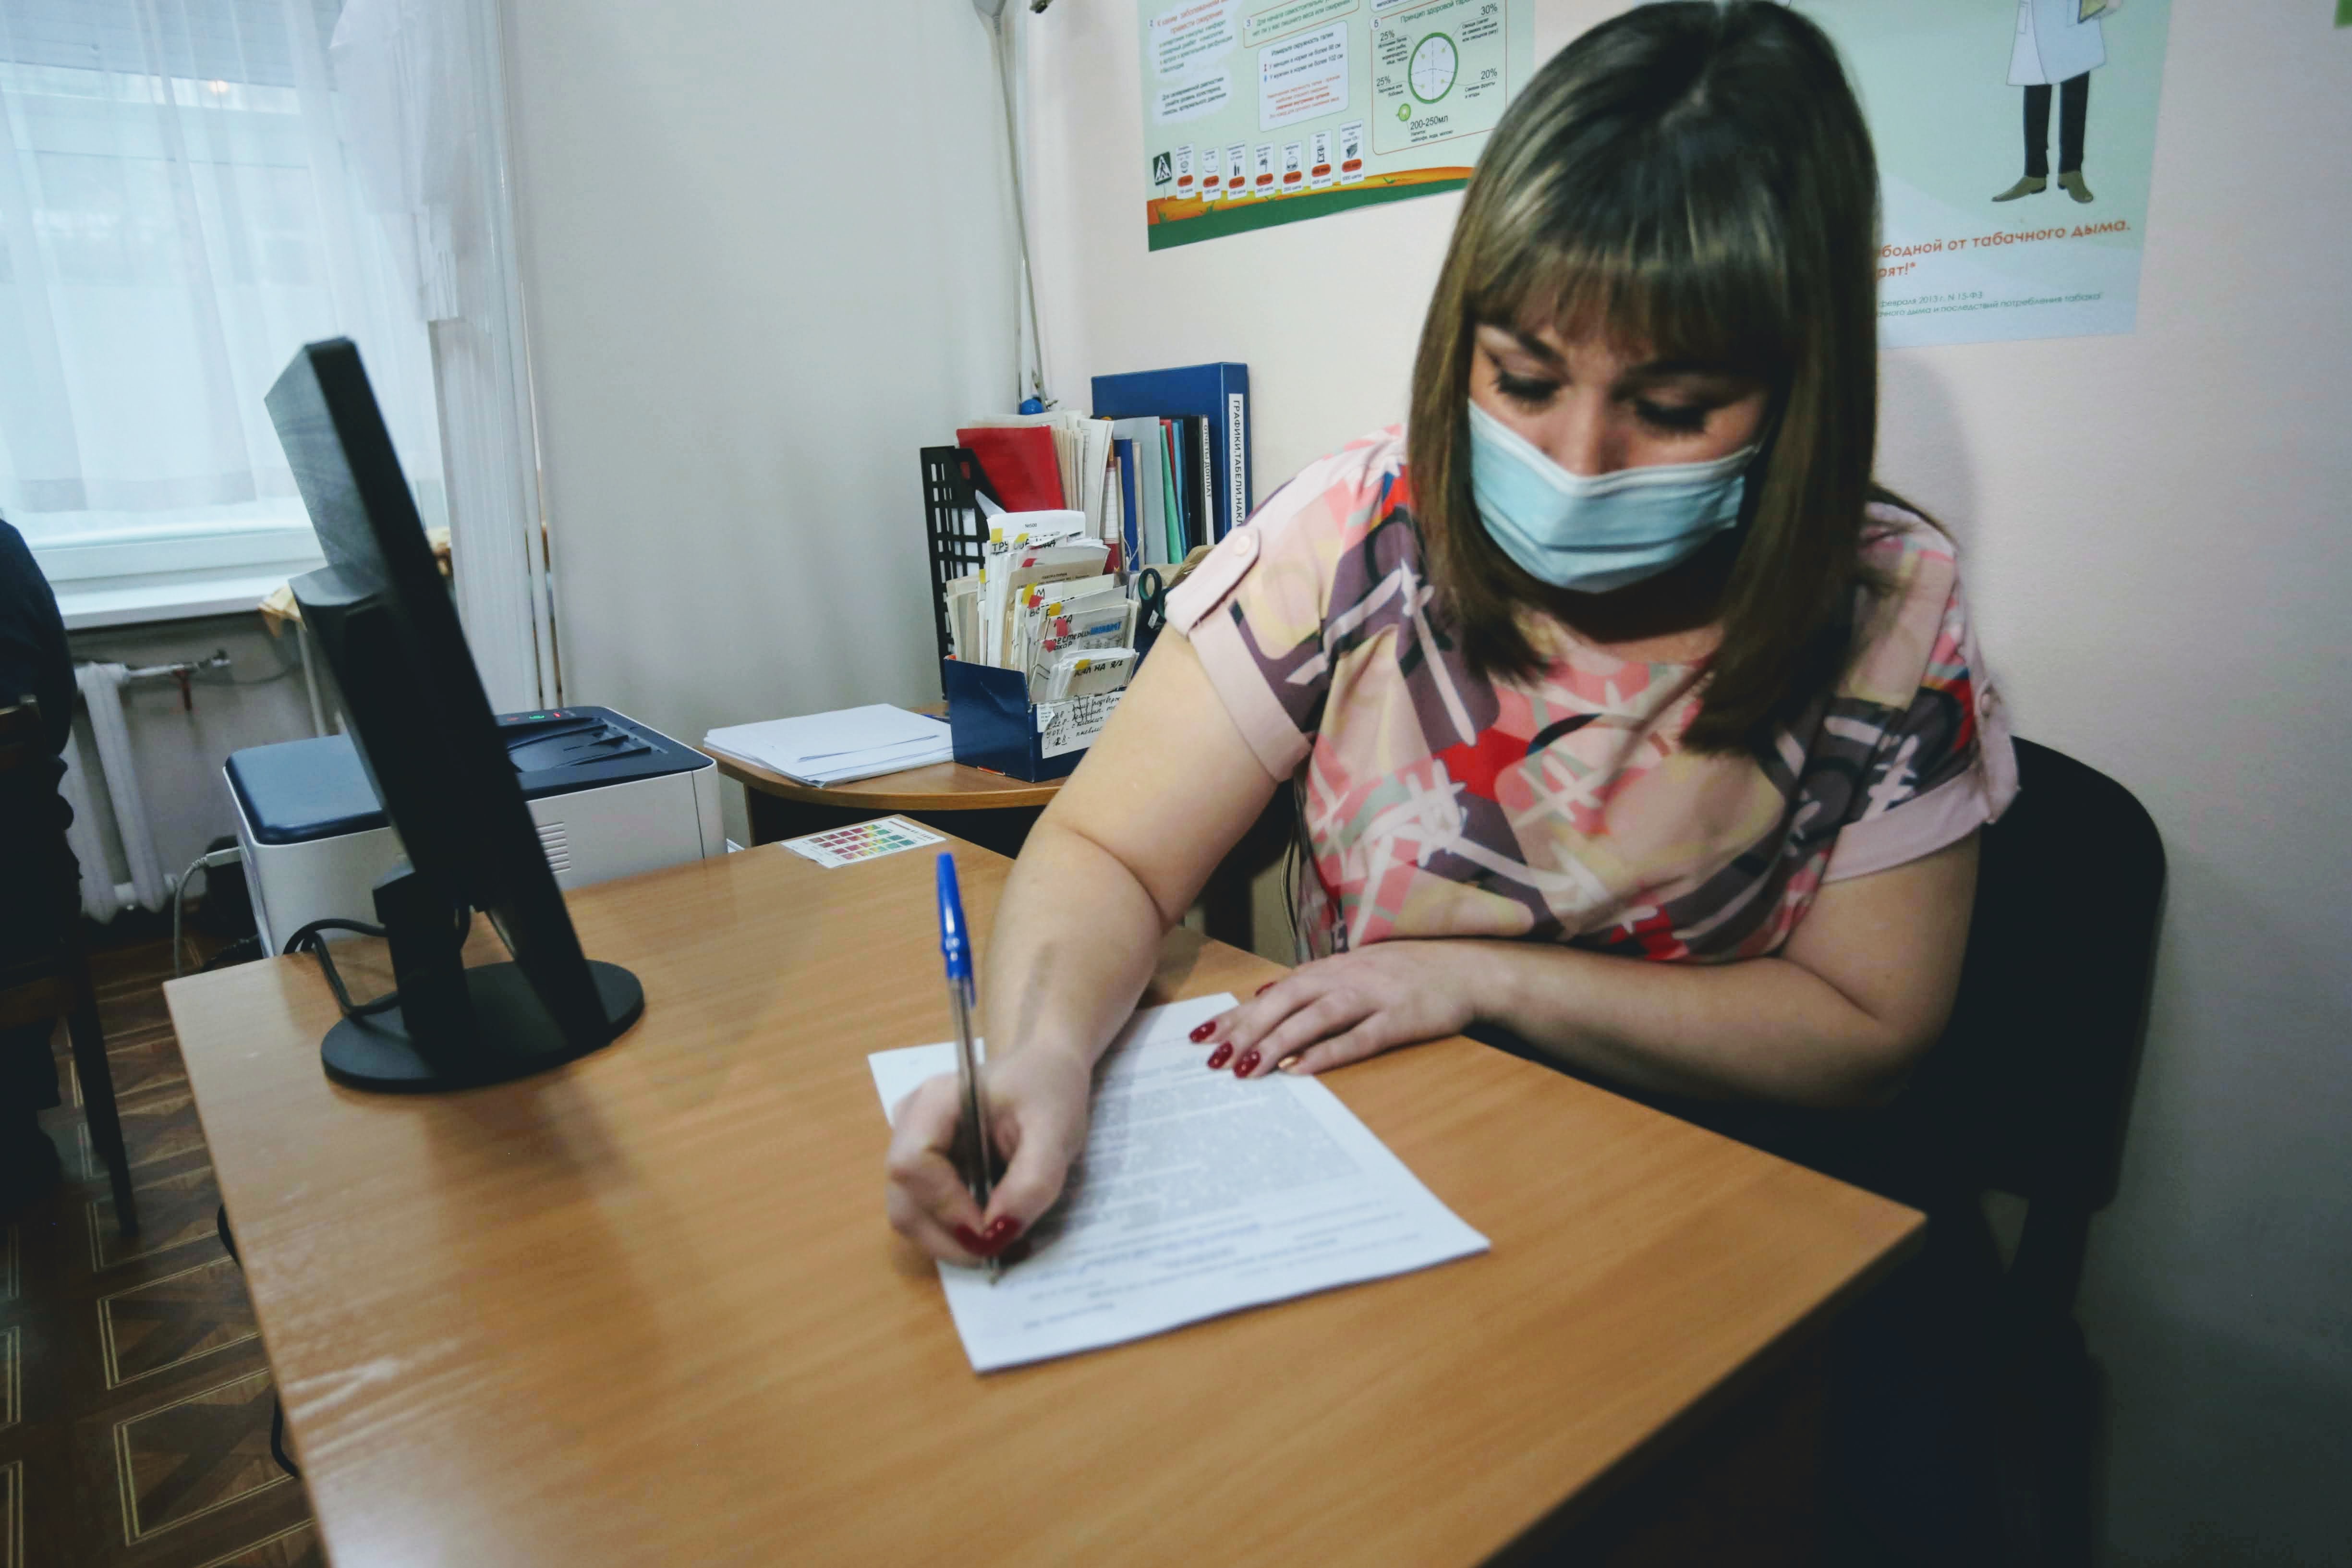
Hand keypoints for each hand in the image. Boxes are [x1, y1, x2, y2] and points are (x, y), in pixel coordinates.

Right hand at [885, 1043, 1092, 1264]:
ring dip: (953, 1241)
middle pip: (904, 1201)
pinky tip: (992, 1229)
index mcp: (935, 1101)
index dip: (946, 1208)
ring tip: (1003, 1242)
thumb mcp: (1056, 1131)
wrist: (1044, 1070)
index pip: (912, 1164)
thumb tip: (999, 1232)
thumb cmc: (1049, 1090)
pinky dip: (955, 1233)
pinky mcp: (922, 1169)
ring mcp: (909, 1148)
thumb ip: (1032, 1181)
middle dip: (949, 1238)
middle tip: (1002, 1251)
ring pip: (910, 1215)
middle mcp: (909, 1125)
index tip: (993, 1231)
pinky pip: (925, 1213)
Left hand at [1192, 941, 1487, 1078]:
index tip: (1201, 1036)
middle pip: (1284, 1003)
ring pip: (1313, 1019)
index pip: (1271, 993)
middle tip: (1212, 1057)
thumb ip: (1310, 984)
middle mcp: (1343, 979)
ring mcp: (1371, 998)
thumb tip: (1264, 992)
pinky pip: (1357, 1039)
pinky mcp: (1398, 1020)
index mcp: (1329, 969)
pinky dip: (1327, 1054)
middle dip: (1245, 1030)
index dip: (1236, 1014)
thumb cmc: (1406, 973)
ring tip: (1244, 1068)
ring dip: (1277, 1042)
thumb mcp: (1353, 970)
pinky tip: (1301, 1070)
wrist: (1467, 968)